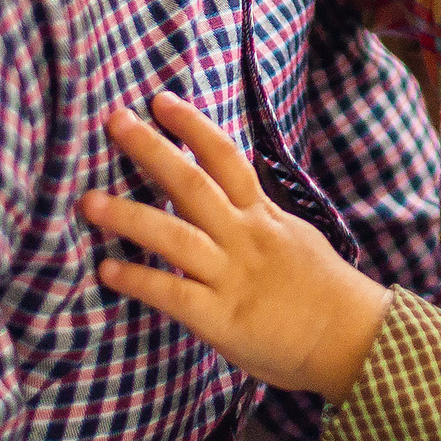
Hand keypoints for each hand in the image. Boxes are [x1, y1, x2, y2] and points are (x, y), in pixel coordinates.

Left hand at [79, 92, 389, 396]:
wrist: (351, 339)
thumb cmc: (324, 290)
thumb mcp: (295, 238)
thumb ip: (260, 217)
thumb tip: (235, 197)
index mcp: (263, 216)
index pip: (226, 159)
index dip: (193, 127)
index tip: (162, 101)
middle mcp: (245, 237)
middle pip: (193, 184)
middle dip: (152, 150)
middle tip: (116, 121)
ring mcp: (232, 276)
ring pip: (175, 236)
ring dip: (129, 216)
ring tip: (89, 200)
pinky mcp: (221, 318)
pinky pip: (172, 294)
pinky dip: (138, 280)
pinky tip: (106, 269)